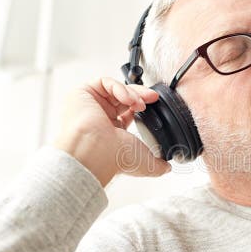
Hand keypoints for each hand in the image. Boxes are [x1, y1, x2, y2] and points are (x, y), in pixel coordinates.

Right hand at [52, 77, 170, 186]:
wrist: (96, 152)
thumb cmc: (114, 159)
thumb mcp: (145, 163)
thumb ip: (158, 165)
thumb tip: (167, 169)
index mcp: (110, 132)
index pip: (127, 112)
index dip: (140, 106)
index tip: (152, 106)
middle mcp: (99, 118)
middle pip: (123, 98)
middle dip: (141, 96)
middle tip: (153, 98)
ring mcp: (90, 105)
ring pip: (115, 89)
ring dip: (132, 93)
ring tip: (140, 103)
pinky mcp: (83, 94)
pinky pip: (104, 82)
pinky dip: (120, 87)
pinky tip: (128, 99)